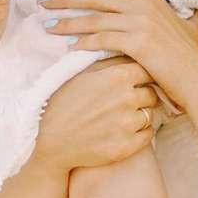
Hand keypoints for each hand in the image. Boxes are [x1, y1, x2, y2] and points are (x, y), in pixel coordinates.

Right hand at [32, 57, 161, 172]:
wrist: (45, 138)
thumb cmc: (61, 102)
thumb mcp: (82, 73)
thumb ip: (108, 62)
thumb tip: (127, 50)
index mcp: (117, 76)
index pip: (147, 70)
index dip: (143, 76)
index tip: (137, 81)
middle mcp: (126, 99)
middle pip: (152, 93)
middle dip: (143, 95)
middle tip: (128, 101)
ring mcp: (127, 124)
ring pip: (150, 114)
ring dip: (141, 115)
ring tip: (122, 117)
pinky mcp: (125, 147)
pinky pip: (148, 135)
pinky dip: (140, 133)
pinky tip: (124, 131)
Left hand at [44, 0, 197, 105]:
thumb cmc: (194, 56)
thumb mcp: (190, 25)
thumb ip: (189, 12)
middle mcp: (144, 4)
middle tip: (44, 0)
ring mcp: (141, 21)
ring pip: (95, 17)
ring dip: (68, 20)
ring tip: (48, 24)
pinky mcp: (138, 42)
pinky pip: (102, 38)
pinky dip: (84, 41)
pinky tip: (70, 47)